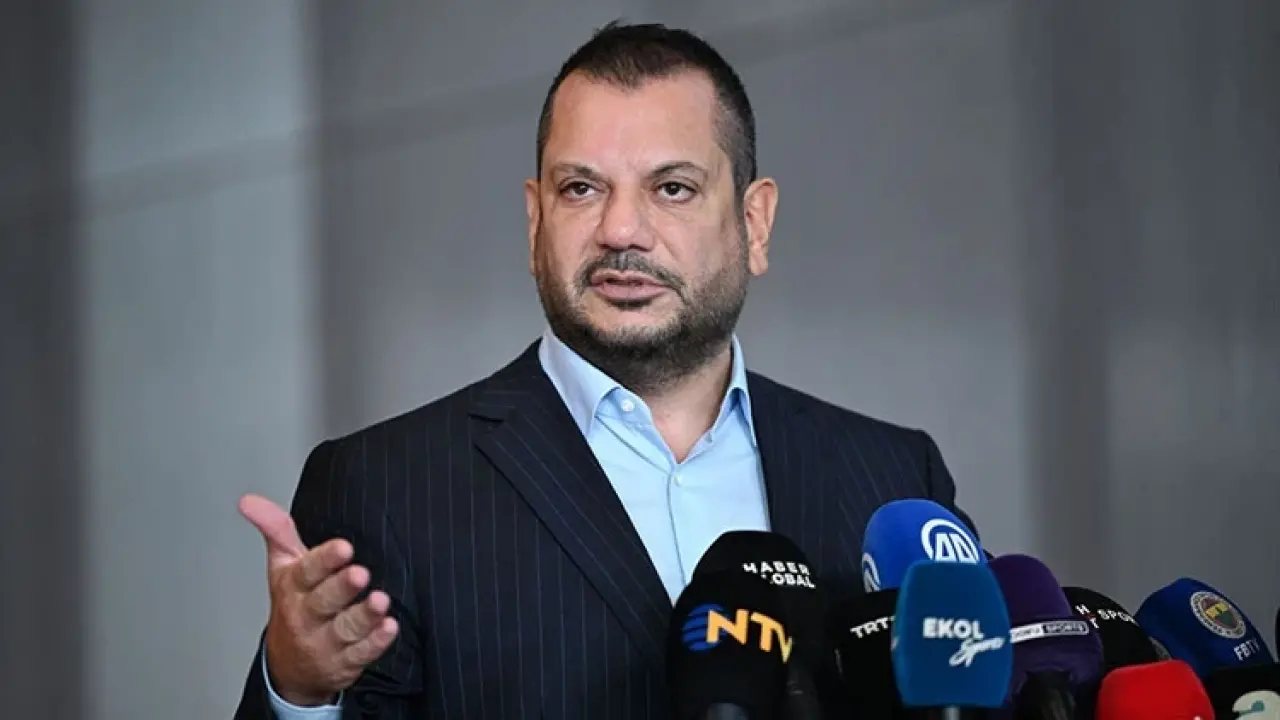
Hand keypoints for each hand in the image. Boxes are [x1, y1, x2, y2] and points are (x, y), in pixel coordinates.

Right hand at [239, 494, 399, 706]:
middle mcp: (306, 616)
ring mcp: (324, 642)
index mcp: (293, 588)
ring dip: (364, 616)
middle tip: (361, 573)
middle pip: (323, 601)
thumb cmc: (294, 605)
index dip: (325, 560)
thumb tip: (249, 500)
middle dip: (342, 587)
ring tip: (380, 601)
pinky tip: (389, 627)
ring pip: (345, 629)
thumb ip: (277, 530)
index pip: (306, 572)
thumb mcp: (283, 566)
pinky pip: (360, 654)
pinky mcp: (344, 662)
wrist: (290, 666)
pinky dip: (375, 642)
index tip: (344, 547)